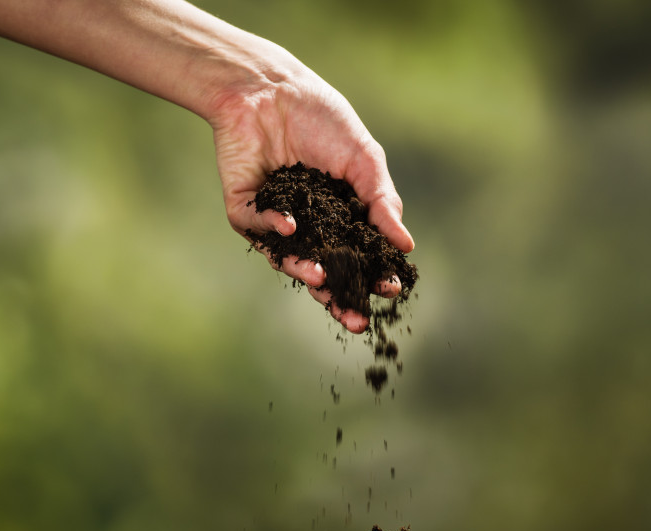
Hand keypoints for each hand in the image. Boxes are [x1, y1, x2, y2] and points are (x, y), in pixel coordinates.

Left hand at [206, 59, 413, 333]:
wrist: (271, 90)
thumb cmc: (323, 120)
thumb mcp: (363, 159)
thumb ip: (382, 202)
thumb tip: (406, 244)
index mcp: (342, 215)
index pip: (360, 255)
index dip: (374, 275)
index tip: (389, 290)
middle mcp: (310, 224)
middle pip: (325, 271)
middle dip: (339, 297)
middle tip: (354, 319)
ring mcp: (275, 221)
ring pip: (290, 259)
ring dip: (305, 272)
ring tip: (320, 279)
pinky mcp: (245, 210)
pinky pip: (259, 230)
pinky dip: (275, 230)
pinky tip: (292, 227)